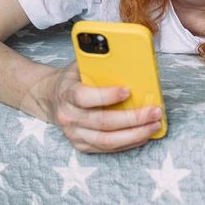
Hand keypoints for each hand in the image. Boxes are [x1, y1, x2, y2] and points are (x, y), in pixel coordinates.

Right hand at [33, 61, 162, 153]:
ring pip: (107, 140)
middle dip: (132, 118)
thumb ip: (98, 63)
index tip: (127, 91)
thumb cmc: (72, 79)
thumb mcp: (80, 65)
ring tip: (154, 125)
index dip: (106, 96)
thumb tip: (127, 56)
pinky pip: (108, 148)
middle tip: (154, 111)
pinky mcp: (81, 145)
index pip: (84, 97)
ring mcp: (74, 134)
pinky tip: (143, 134)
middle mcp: (68, 116)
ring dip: (135, 134)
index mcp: (66, 93)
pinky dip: (129, 143)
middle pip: (102, 122)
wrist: (50, 98)